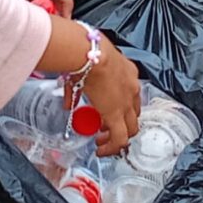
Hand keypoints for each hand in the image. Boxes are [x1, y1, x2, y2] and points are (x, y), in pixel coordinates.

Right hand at [77, 33, 142, 156]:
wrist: (90, 53)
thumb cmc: (86, 52)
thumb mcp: (85, 68)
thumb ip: (77, 89)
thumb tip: (69, 103)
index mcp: (127, 72)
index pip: (130, 96)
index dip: (121, 108)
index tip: (108, 115)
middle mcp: (132, 88)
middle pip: (134, 114)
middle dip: (121, 125)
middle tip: (105, 130)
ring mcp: (126, 103)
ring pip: (130, 128)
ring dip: (116, 137)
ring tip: (102, 142)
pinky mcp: (117, 115)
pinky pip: (119, 139)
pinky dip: (112, 147)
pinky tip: (102, 150)